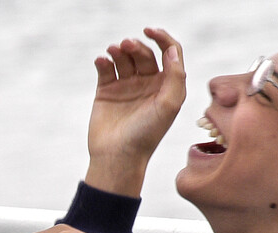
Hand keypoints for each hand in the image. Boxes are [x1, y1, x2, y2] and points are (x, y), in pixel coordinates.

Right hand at [85, 27, 186, 196]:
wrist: (117, 157)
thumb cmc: (146, 135)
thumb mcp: (169, 105)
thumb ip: (175, 76)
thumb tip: (171, 50)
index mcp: (166, 86)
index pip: (169, 53)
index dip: (162, 38)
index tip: (150, 31)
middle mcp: (147, 84)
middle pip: (144, 53)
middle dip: (136, 46)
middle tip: (126, 45)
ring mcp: (126, 87)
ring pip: (124, 58)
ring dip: (119, 50)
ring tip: (113, 51)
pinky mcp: (106, 92)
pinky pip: (105, 68)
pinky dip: (103, 61)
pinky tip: (102, 61)